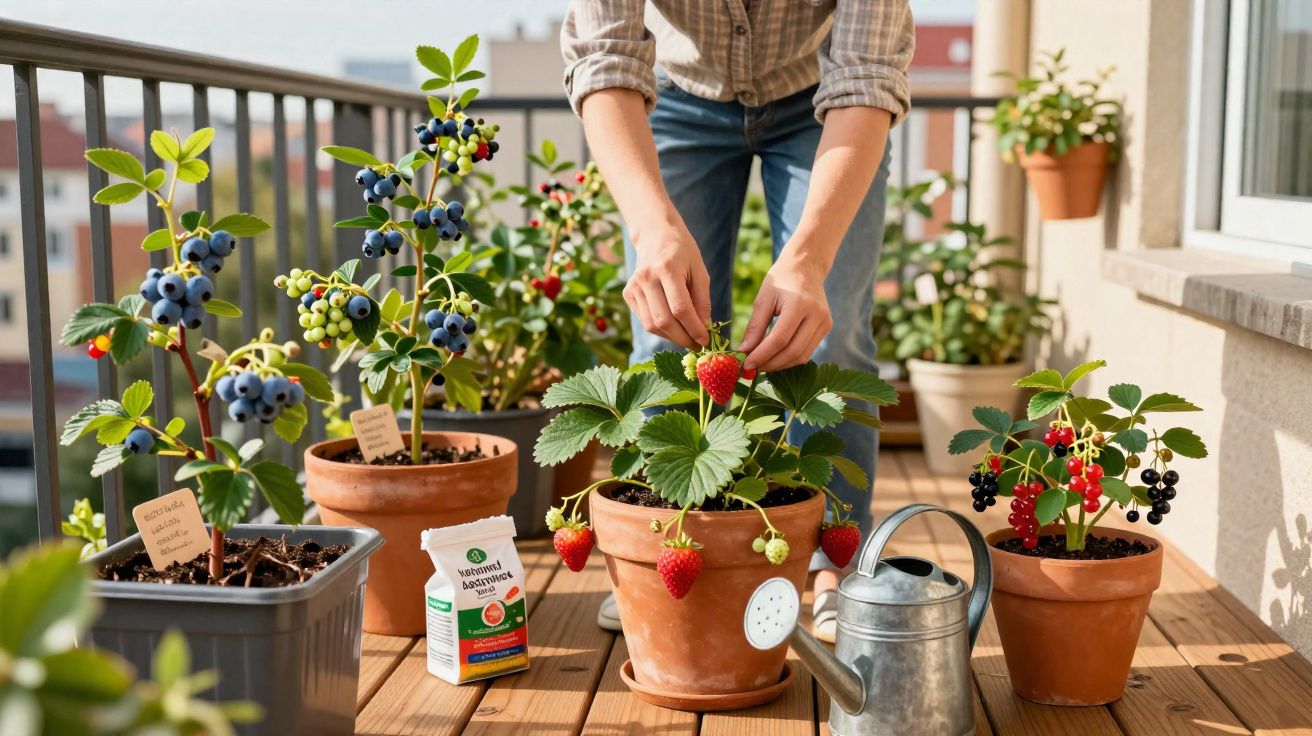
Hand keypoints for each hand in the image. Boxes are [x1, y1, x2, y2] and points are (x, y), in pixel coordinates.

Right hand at [624, 221, 710, 348]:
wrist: (655, 234)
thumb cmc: (682, 251)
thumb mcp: (700, 270)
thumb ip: (702, 300)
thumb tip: (704, 328)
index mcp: (667, 268)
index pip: (680, 308)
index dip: (694, 328)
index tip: (706, 340)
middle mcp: (646, 278)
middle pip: (664, 321)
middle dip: (683, 338)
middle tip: (697, 345)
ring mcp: (634, 286)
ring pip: (652, 325)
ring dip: (672, 337)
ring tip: (687, 337)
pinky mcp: (628, 293)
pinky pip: (644, 320)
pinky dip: (660, 330)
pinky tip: (673, 327)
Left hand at [738, 252, 831, 370]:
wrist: (806, 267)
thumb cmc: (781, 280)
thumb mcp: (763, 299)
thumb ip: (755, 326)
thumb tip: (744, 351)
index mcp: (799, 304)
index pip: (780, 339)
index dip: (762, 355)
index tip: (747, 364)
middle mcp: (816, 315)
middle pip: (793, 351)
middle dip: (771, 363)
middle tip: (753, 367)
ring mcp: (825, 322)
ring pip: (802, 356)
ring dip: (781, 364)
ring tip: (763, 363)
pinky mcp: (827, 327)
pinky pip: (808, 351)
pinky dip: (790, 358)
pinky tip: (776, 357)